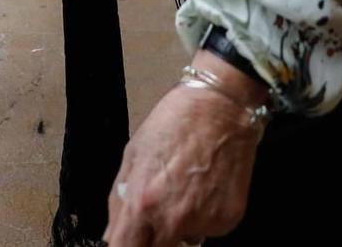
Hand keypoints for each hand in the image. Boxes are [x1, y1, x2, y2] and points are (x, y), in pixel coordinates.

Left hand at [105, 62, 265, 245]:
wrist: (221, 106)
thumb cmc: (174, 123)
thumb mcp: (133, 155)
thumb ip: (118, 201)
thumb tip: (112, 234)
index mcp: (142, 204)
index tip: (128, 241)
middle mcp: (173, 220)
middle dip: (153, 239)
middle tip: (157, 214)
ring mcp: (204, 222)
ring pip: (185, 241)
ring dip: (180, 227)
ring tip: (186, 189)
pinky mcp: (229, 219)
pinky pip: (209, 229)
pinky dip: (205, 216)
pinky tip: (206, 186)